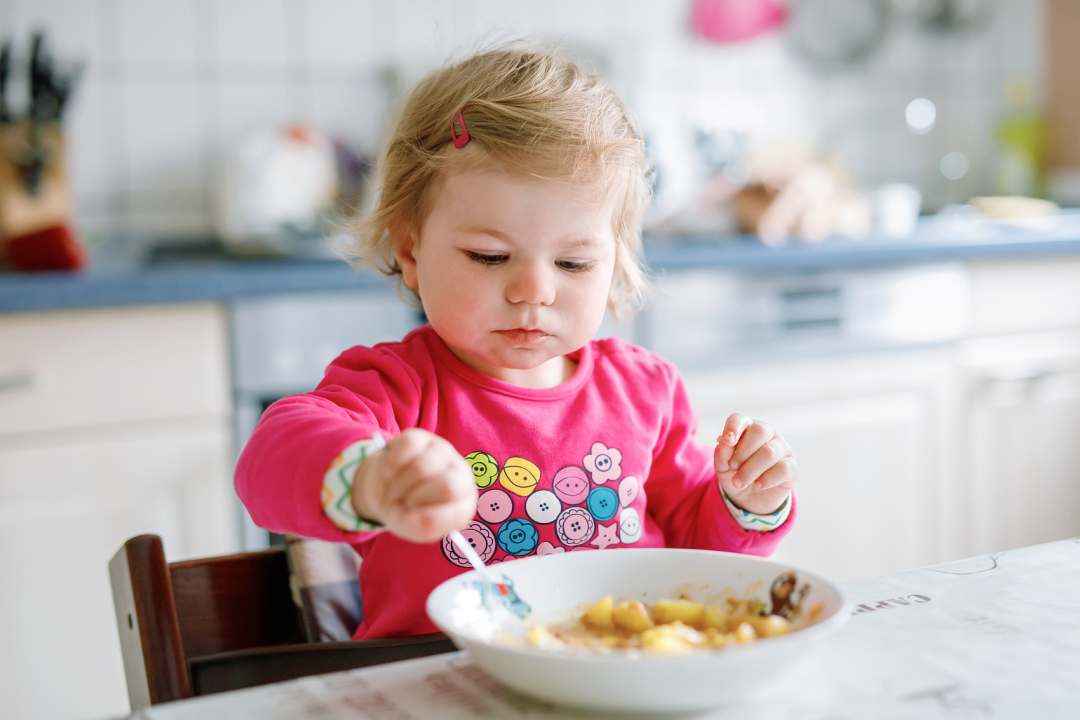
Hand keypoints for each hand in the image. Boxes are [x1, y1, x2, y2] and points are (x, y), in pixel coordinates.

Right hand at [351, 429, 477, 543]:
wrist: (387, 489)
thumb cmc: (408, 511)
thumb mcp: (414, 528)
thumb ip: (421, 527)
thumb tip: (415, 519)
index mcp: (464, 502)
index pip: (459, 512)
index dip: (429, 518)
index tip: (410, 519)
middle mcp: (460, 474)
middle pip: (447, 486)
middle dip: (415, 498)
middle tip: (403, 502)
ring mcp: (443, 452)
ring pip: (422, 468)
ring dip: (399, 483)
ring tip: (395, 488)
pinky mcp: (422, 436)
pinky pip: (408, 446)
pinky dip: (392, 463)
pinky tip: (390, 471)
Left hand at [714, 414, 797, 515]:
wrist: (748, 499)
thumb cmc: (735, 475)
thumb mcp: (722, 466)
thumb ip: (722, 453)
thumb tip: (725, 443)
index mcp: (747, 428)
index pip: (741, 419)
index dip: (734, 427)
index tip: (727, 441)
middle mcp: (768, 434)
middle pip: (760, 432)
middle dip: (742, 453)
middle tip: (732, 467)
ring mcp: (782, 449)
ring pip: (770, 453)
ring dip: (750, 471)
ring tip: (739, 482)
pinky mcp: (792, 467)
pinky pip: (783, 469)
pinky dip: (767, 479)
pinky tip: (759, 484)